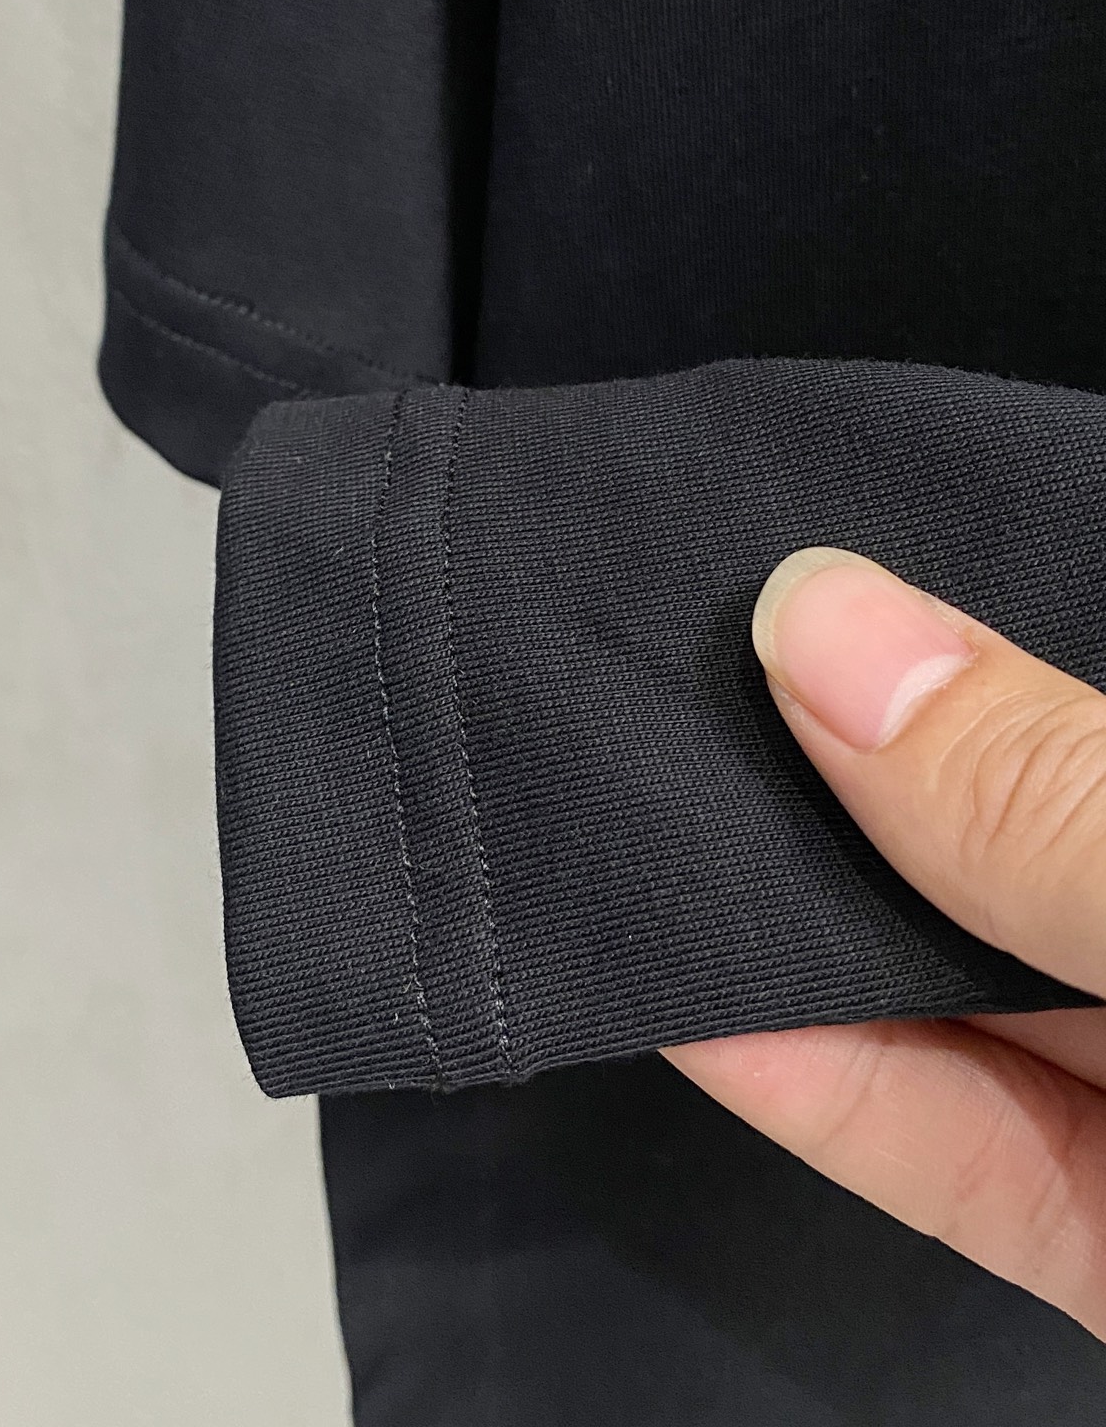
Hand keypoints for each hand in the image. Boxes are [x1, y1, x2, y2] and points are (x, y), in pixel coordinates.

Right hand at [662, 547, 1105, 1336]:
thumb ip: (1060, 799)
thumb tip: (825, 621)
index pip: (1090, 651)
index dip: (959, 601)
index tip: (785, 540)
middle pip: (1015, 819)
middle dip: (849, 752)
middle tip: (667, 664)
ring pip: (967, 984)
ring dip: (796, 923)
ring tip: (633, 814)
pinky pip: (961, 1152)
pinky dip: (823, 1085)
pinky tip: (695, 1005)